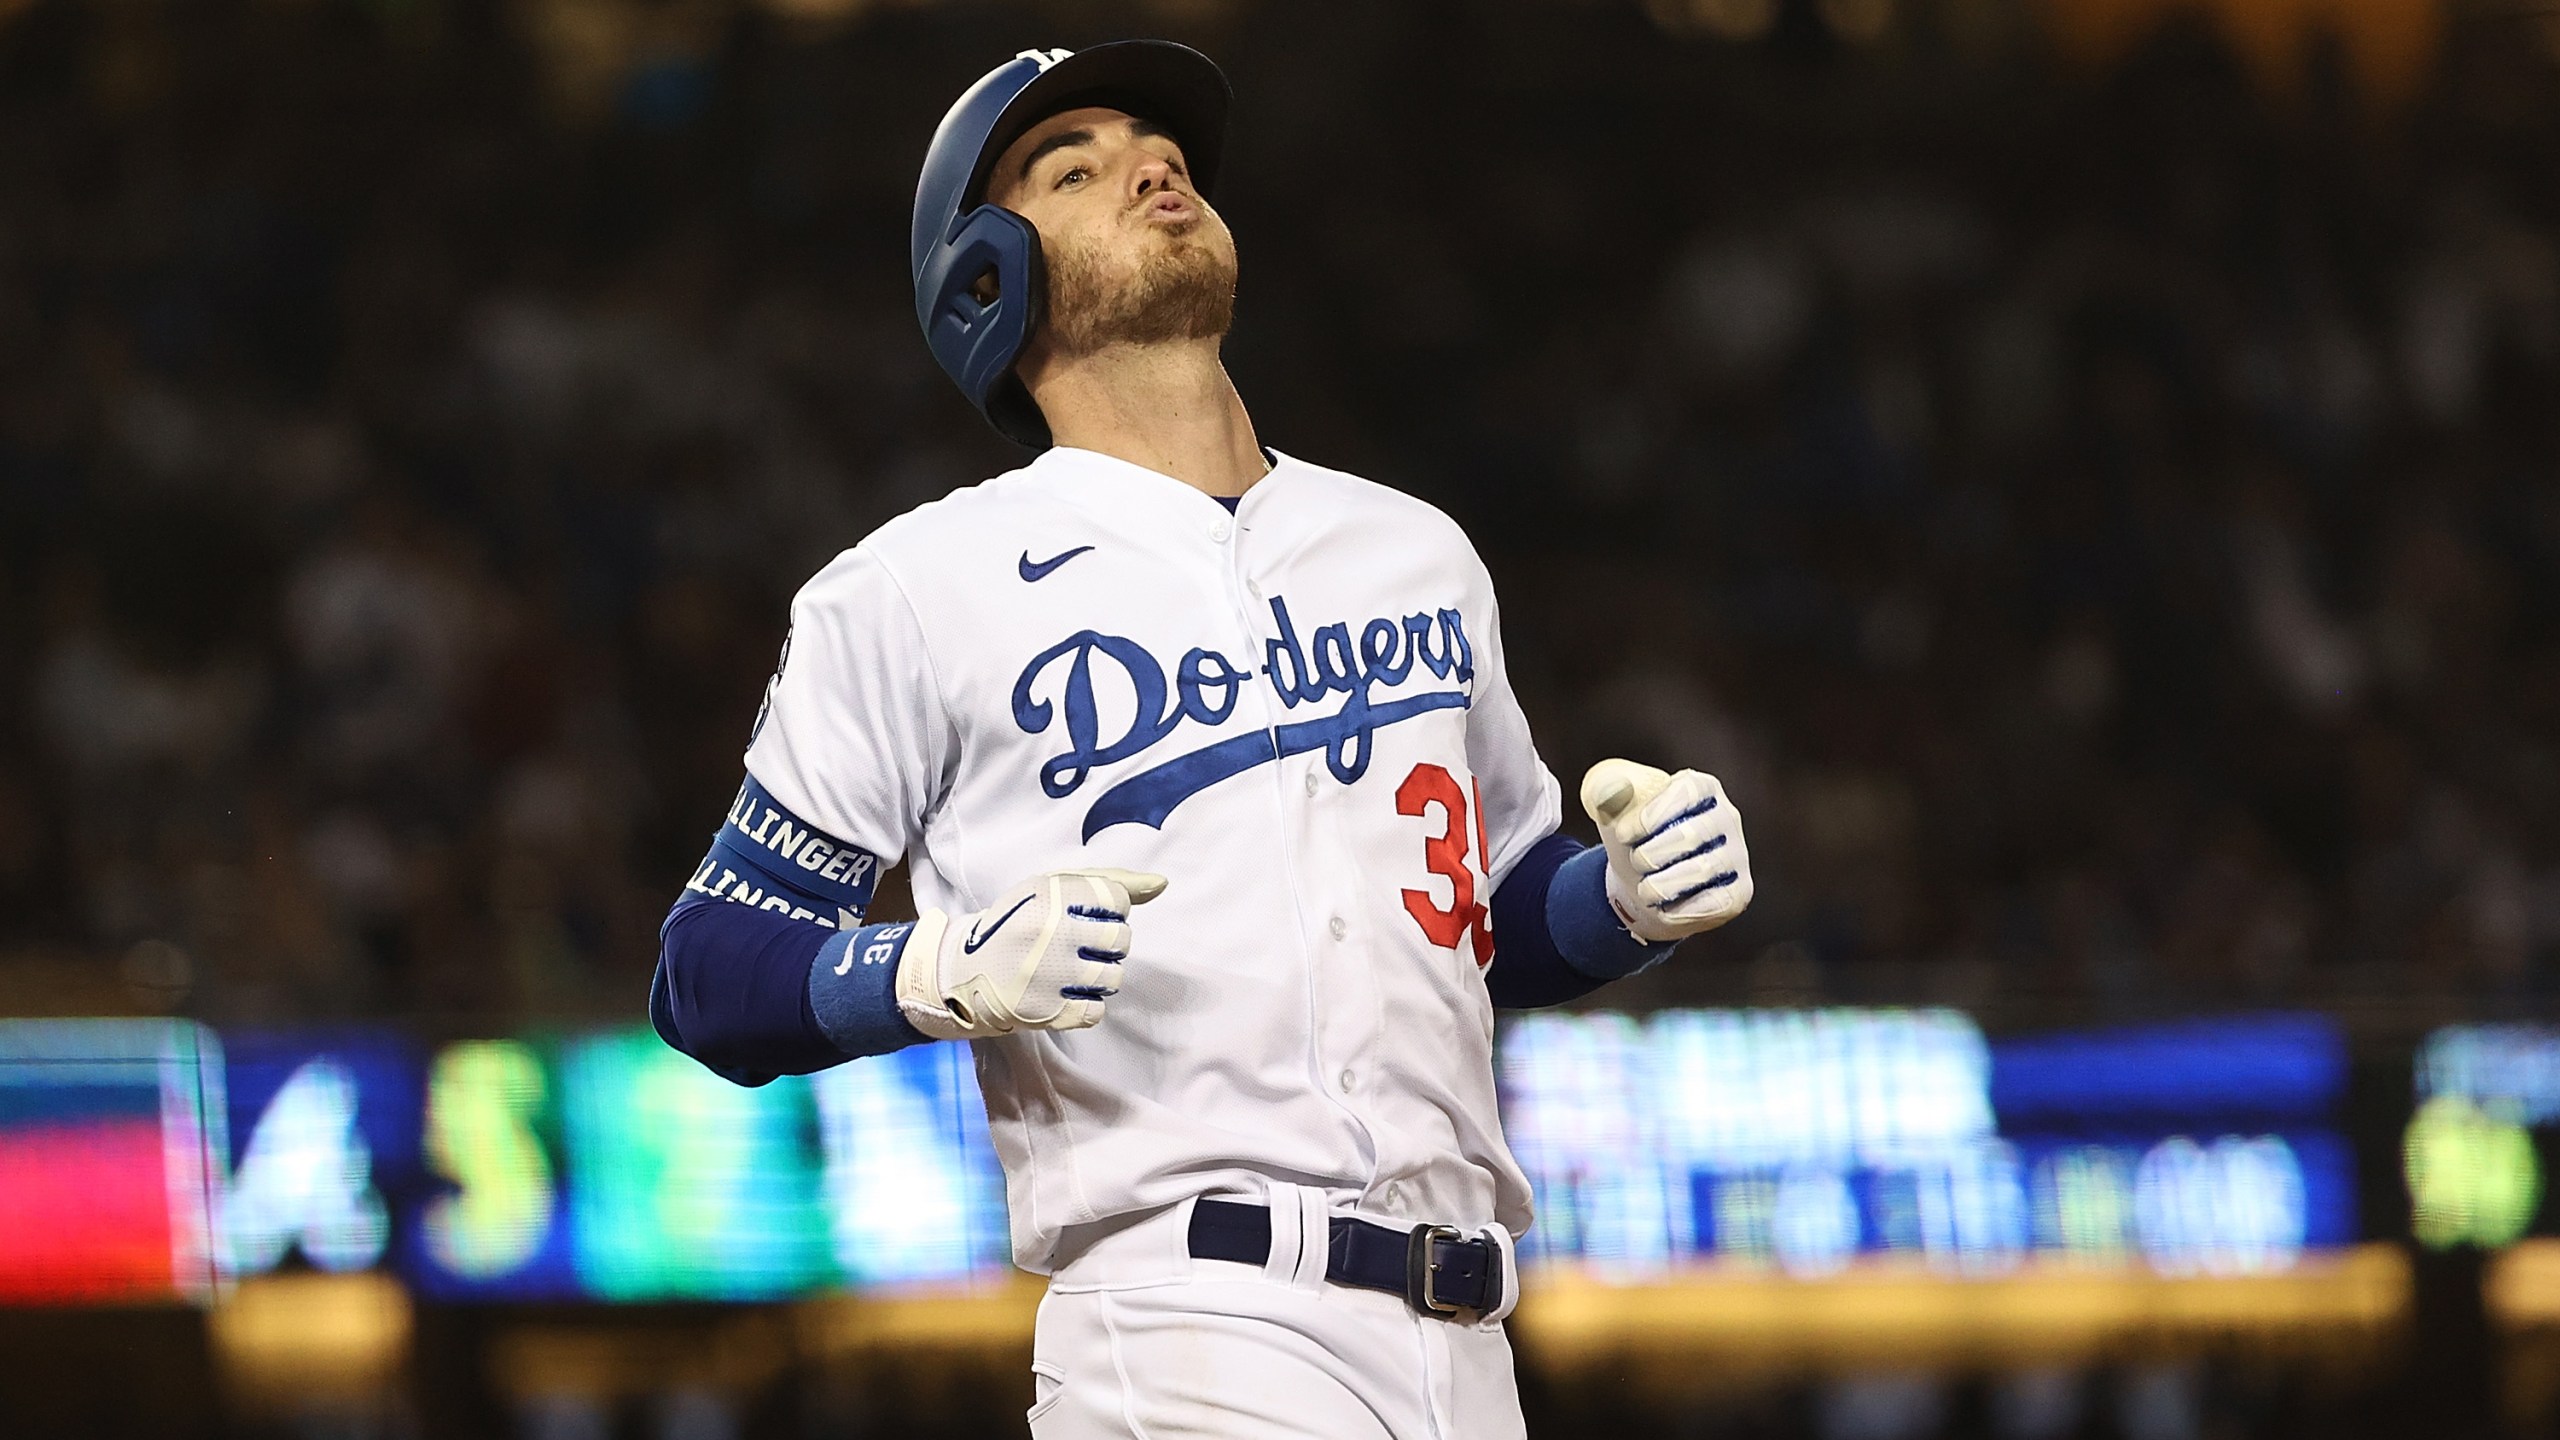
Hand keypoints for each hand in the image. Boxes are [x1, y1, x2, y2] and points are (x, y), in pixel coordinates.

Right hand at [894, 868, 1166, 1040]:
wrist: (963, 970)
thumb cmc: (1019, 923)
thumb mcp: (1053, 888)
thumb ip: (1111, 882)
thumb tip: (1163, 884)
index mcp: (1051, 897)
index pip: (1117, 900)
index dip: (1109, 909)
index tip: (1085, 915)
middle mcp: (1051, 934)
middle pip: (1121, 940)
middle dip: (1109, 944)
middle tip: (1080, 946)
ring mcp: (1049, 976)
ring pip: (1113, 978)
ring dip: (1100, 976)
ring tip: (1071, 970)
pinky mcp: (1046, 1012)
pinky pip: (1096, 1011)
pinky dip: (1086, 1005)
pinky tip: (1064, 993)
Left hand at [1579, 759, 1752, 943]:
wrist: (1641, 886)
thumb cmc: (1633, 842)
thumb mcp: (1613, 812)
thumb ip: (1606, 790)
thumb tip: (1612, 791)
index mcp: (1702, 788)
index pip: (1688, 792)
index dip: (1652, 814)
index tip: (1623, 834)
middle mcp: (1727, 818)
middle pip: (1693, 833)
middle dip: (1651, 854)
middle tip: (1636, 863)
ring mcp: (1737, 857)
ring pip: (1702, 870)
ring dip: (1660, 885)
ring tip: (1645, 889)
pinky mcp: (1739, 893)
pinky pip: (1713, 903)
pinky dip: (1678, 910)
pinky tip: (1665, 906)